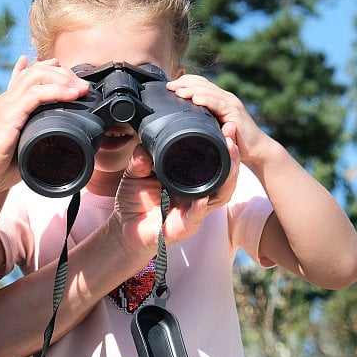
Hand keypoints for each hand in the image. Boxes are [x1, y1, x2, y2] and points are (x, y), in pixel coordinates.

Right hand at [0, 56, 90, 192]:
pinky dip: (57, 91)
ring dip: (63, 78)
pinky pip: (36, 94)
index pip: (26, 76)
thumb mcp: (19, 150)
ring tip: (80, 88)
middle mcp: (7, 100)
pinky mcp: (9, 113)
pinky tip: (72, 94)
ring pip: (37, 75)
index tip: (65, 72)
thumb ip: (35, 144)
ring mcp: (7, 104)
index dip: (47, 69)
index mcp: (8, 106)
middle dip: (63, 73)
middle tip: (81, 85)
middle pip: (36, 71)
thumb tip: (53, 150)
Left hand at [112, 139, 239, 253]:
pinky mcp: (184, 227)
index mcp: (189, 179)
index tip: (226, 130)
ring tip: (229, 161)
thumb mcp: (135, 173)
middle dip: (232, 159)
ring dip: (226, 179)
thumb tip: (145, 145)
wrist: (123, 225)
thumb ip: (140, 159)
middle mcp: (196, 194)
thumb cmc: (135, 199)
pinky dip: (200, 207)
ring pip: (219, 196)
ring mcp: (193, 211)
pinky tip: (203, 198)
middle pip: (225, 178)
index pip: (213, 163)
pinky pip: (195, 217)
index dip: (222, 148)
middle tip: (231, 140)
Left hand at [167, 75, 270, 164]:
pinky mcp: (235, 113)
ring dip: (191, 90)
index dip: (185, 81)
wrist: (256, 149)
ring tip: (177, 91)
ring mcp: (231, 103)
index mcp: (219, 98)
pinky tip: (195, 99)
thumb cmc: (234, 139)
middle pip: (202, 84)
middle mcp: (225, 97)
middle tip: (168, 85)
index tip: (170, 84)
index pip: (201, 83)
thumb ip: (204, 118)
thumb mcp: (215, 126)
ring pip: (208, 92)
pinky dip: (206, 100)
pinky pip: (218, 104)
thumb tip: (183, 118)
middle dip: (184, 83)